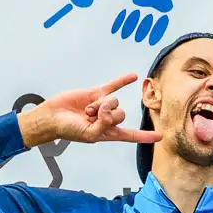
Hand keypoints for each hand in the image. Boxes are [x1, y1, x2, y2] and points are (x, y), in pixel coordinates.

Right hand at [19, 74, 160, 146]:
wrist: (52, 117)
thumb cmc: (69, 130)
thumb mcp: (89, 135)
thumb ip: (104, 125)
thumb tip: (110, 109)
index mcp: (108, 133)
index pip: (131, 135)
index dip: (145, 136)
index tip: (160, 136)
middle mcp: (108, 119)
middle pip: (121, 114)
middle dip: (105, 114)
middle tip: (89, 117)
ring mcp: (103, 105)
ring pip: (115, 101)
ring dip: (99, 105)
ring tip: (86, 110)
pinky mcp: (96, 93)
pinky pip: (113, 85)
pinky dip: (123, 80)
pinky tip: (134, 76)